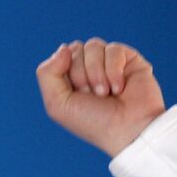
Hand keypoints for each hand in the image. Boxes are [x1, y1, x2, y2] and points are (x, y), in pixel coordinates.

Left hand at [35, 38, 166, 158]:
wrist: (127, 130)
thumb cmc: (93, 122)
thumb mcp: (57, 104)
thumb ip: (46, 74)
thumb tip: (63, 48)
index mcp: (71, 78)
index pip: (61, 56)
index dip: (65, 73)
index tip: (77, 95)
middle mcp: (90, 69)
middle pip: (75, 49)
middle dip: (81, 75)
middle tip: (93, 96)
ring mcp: (110, 63)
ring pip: (93, 46)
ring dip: (96, 73)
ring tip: (105, 94)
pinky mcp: (129, 59)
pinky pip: (114, 49)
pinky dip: (113, 70)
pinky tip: (119, 88)